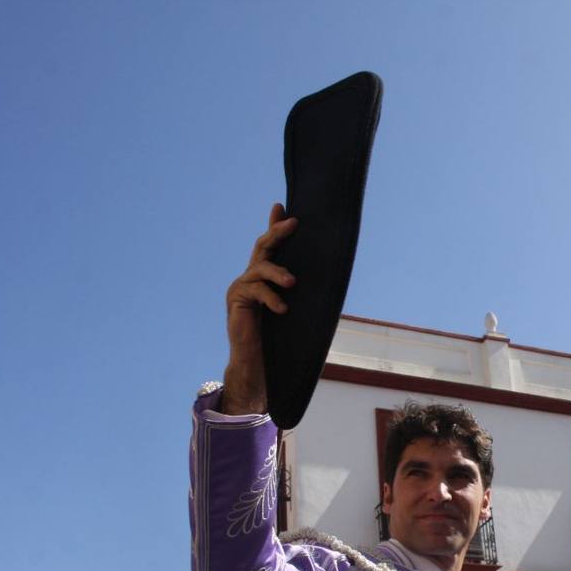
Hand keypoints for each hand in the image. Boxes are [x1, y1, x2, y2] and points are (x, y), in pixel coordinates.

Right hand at [221, 203, 297, 413]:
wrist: (257, 364)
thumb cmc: (279, 339)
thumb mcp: (295, 310)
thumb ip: (300, 292)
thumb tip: (333, 276)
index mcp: (264, 277)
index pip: (270, 247)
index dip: (275, 225)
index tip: (280, 206)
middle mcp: (250, 277)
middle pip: (262, 247)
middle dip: (277, 232)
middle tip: (292, 222)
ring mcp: (241, 287)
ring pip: (260, 267)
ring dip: (278, 273)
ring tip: (292, 283)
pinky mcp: (236, 300)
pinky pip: (255, 290)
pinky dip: (271, 298)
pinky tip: (282, 309)